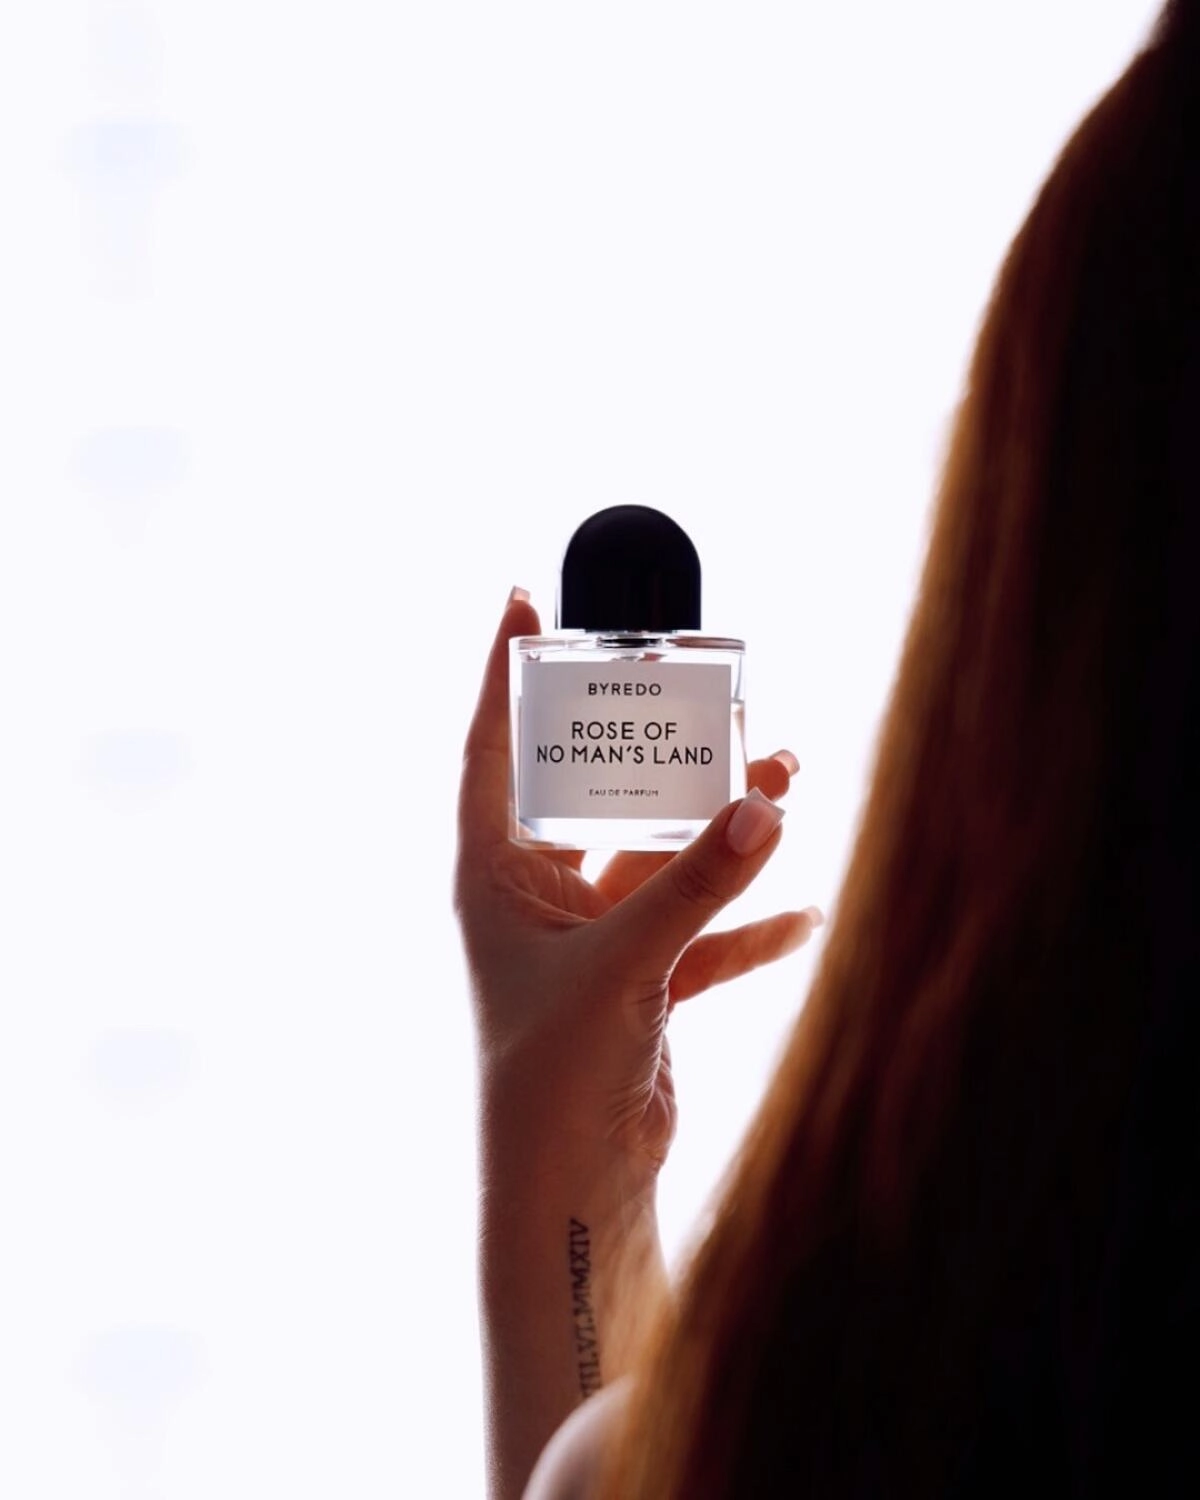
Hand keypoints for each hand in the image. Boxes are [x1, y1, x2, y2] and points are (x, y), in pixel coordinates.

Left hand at [455, 589, 821, 1179]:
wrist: (571, 1182)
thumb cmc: (552, 1073)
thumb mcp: (624, 965)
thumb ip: (694, 888)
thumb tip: (763, 806)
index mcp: (496, 873)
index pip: (494, 748)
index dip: (504, 672)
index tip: (524, 600)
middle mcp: (540, 894)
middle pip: (604, 793)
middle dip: (661, 747)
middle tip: (712, 688)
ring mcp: (595, 936)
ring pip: (665, 857)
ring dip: (723, 825)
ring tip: (787, 774)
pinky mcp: (644, 980)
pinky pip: (703, 933)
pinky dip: (748, 921)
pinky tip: (804, 912)